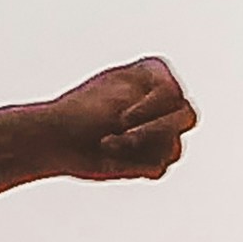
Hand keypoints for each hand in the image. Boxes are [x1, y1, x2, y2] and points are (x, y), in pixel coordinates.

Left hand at [45, 56, 195, 186]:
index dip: (152, 107)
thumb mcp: (124, 94)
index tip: (122, 114)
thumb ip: (164, 96)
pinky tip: (114, 158)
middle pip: (185, 117)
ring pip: (174, 146)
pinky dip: (136, 165)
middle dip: (151, 131)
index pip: (176, 92)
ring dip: (138, 148)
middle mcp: (158, 102)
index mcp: (152, 76)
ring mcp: (156, 130)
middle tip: (121, 134)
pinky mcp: (149, 157)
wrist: (55, 141)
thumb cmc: (83, 112)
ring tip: (109, 145)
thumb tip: (187, 110)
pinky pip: (161, 165)